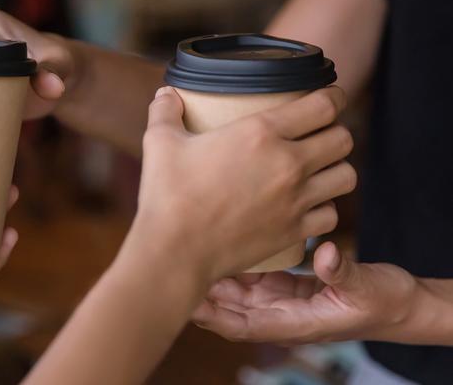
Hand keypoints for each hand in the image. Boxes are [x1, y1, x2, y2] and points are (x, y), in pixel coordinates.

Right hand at [123, 86, 356, 284]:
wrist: (176, 251)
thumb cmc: (168, 195)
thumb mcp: (160, 142)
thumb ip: (165, 111)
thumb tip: (166, 93)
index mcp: (261, 132)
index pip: (324, 105)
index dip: (334, 96)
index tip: (330, 97)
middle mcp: (288, 163)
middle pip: (343, 138)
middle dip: (335, 132)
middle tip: (318, 134)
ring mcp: (295, 200)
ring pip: (347, 176)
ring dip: (336, 169)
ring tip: (319, 169)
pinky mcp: (293, 231)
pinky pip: (332, 215)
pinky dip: (325, 208)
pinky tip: (308, 205)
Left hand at [192, 242, 417, 344]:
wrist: (398, 303)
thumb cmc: (384, 302)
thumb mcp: (367, 288)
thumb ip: (344, 274)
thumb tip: (326, 254)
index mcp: (294, 323)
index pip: (242, 325)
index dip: (212, 316)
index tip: (186, 301)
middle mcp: (280, 313)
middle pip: (230, 308)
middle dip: (201, 293)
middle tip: (173, 267)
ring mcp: (281, 299)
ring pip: (237, 291)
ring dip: (213, 277)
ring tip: (186, 253)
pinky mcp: (285, 285)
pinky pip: (252, 277)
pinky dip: (234, 264)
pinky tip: (218, 245)